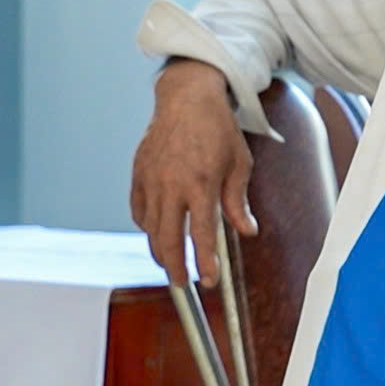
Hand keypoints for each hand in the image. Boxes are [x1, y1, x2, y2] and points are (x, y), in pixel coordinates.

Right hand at [128, 61, 257, 287]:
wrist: (186, 100)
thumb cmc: (218, 130)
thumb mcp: (239, 165)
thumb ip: (238, 202)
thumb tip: (246, 231)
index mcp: (201, 184)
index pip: (202, 234)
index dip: (205, 262)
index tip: (209, 281)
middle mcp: (172, 186)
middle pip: (167, 239)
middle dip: (174, 267)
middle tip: (183, 285)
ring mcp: (150, 181)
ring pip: (149, 229)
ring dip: (159, 250)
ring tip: (171, 263)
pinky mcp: (137, 175)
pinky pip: (138, 211)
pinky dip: (147, 227)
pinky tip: (156, 233)